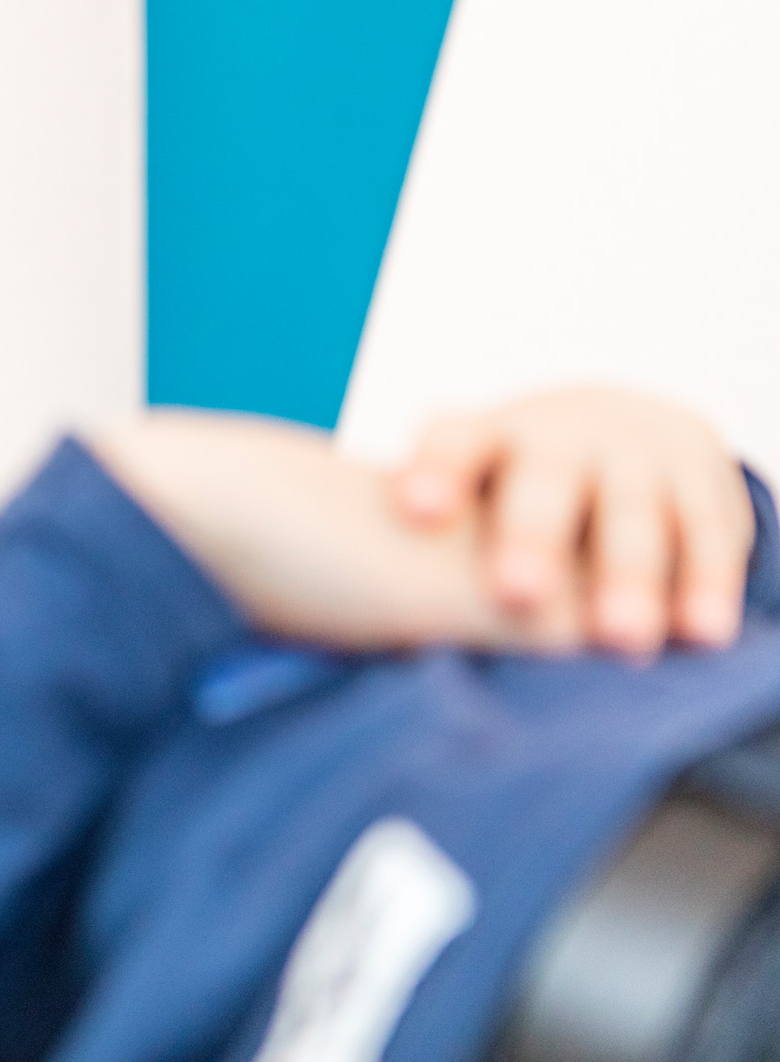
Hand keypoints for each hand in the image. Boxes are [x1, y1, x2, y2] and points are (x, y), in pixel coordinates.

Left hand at [392, 388, 752, 656]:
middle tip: (515, 594)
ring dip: (627, 574)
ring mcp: (637, 455)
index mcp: (491, 438)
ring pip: (632, 513)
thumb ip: (422, 540)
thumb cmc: (515, 486)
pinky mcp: (704, 482)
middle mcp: (564, 437)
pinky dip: (707, 583)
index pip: (457, 445)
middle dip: (532, 536)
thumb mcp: (469, 493)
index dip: (438, 472)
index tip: (415, 510)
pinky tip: (702, 632)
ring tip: (619, 638)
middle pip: (545, 481)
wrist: (622, 430)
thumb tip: (359, 618)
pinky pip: (710, 534)